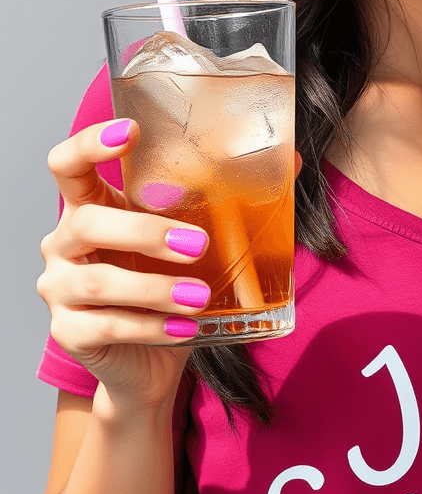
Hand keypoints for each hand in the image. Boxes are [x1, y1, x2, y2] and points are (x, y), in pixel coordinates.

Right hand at [37, 119, 211, 411]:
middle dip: (144, 232)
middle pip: (85, 223)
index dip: (89, 143)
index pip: (67, 164)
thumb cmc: (169, 288)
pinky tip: (186, 329)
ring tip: (201, 297)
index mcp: (90, 208)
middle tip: (198, 245)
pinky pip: (107, 327)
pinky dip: (152, 328)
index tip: (131, 131)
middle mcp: (64, 245)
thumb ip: (227, 203)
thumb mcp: (193, 240)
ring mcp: (60, 291)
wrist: (152, 362)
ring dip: (155, 288)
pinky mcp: (70, 334)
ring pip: (98, 282)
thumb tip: (289, 161)